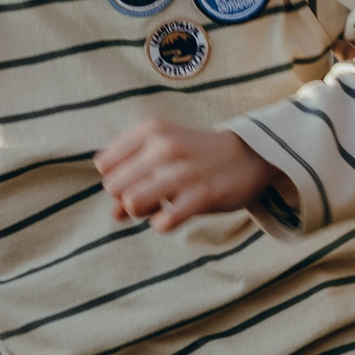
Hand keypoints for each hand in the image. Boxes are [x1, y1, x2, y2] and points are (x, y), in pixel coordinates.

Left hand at [96, 120, 278, 232]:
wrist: (250, 155)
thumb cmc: (196, 156)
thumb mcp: (162, 154)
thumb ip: (132, 179)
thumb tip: (114, 215)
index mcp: (150, 129)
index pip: (104, 165)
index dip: (117, 179)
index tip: (138, 180)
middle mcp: (164, 146)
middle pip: (113, 187)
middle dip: (127, 198)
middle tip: (151, 196)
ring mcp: (183, 170)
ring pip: (131, 203)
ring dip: (142, 212)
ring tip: (160, 207)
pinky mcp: (202, 195)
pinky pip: (163, 222)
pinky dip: (163, 224)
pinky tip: (174, 217)